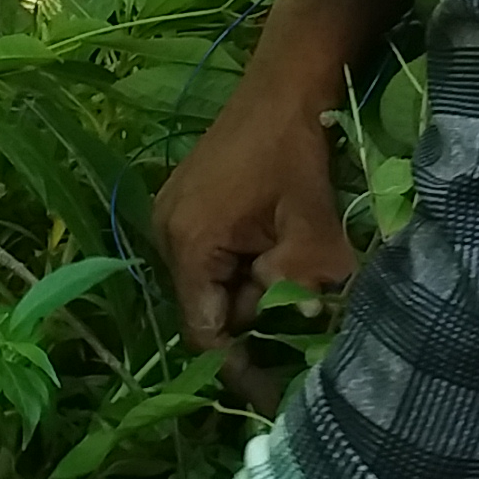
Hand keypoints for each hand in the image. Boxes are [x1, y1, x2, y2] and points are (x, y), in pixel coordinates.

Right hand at [153, 85, 353, 405]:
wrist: (284, 83)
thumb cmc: (296, 150)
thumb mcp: (311, 225)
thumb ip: (302, 281)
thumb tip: (300, 323)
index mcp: (188, 242)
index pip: (204, 329)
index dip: (241, 366)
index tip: (275, 394)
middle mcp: (166, 233)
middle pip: (208, 308)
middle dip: (255, 326)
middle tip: (304, 338)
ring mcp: (173, 217)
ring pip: (214, 284)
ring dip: (254, 294)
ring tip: (302, 292)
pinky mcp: (188, 204)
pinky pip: (214, 257)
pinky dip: (246, 268)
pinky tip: (282, 259)